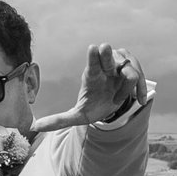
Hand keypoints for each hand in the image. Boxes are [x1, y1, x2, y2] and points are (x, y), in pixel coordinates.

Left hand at [33, 44, 151, 133]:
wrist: (112, 104)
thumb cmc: (93, 106)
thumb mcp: (78, 116)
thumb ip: (59, 120)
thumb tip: (35, 127)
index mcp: (92, 74)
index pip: (92, 61)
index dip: (93, 56)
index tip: (93, 48)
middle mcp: (106, 67)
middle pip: (108, 55)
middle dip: (107, 54)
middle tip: (104, 48)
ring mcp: (121, 66)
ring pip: (129, 71)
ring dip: (126, 88)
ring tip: (118, 100)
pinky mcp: (134, 69)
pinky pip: (140, 77)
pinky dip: (141, 90)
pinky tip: (141, 101)